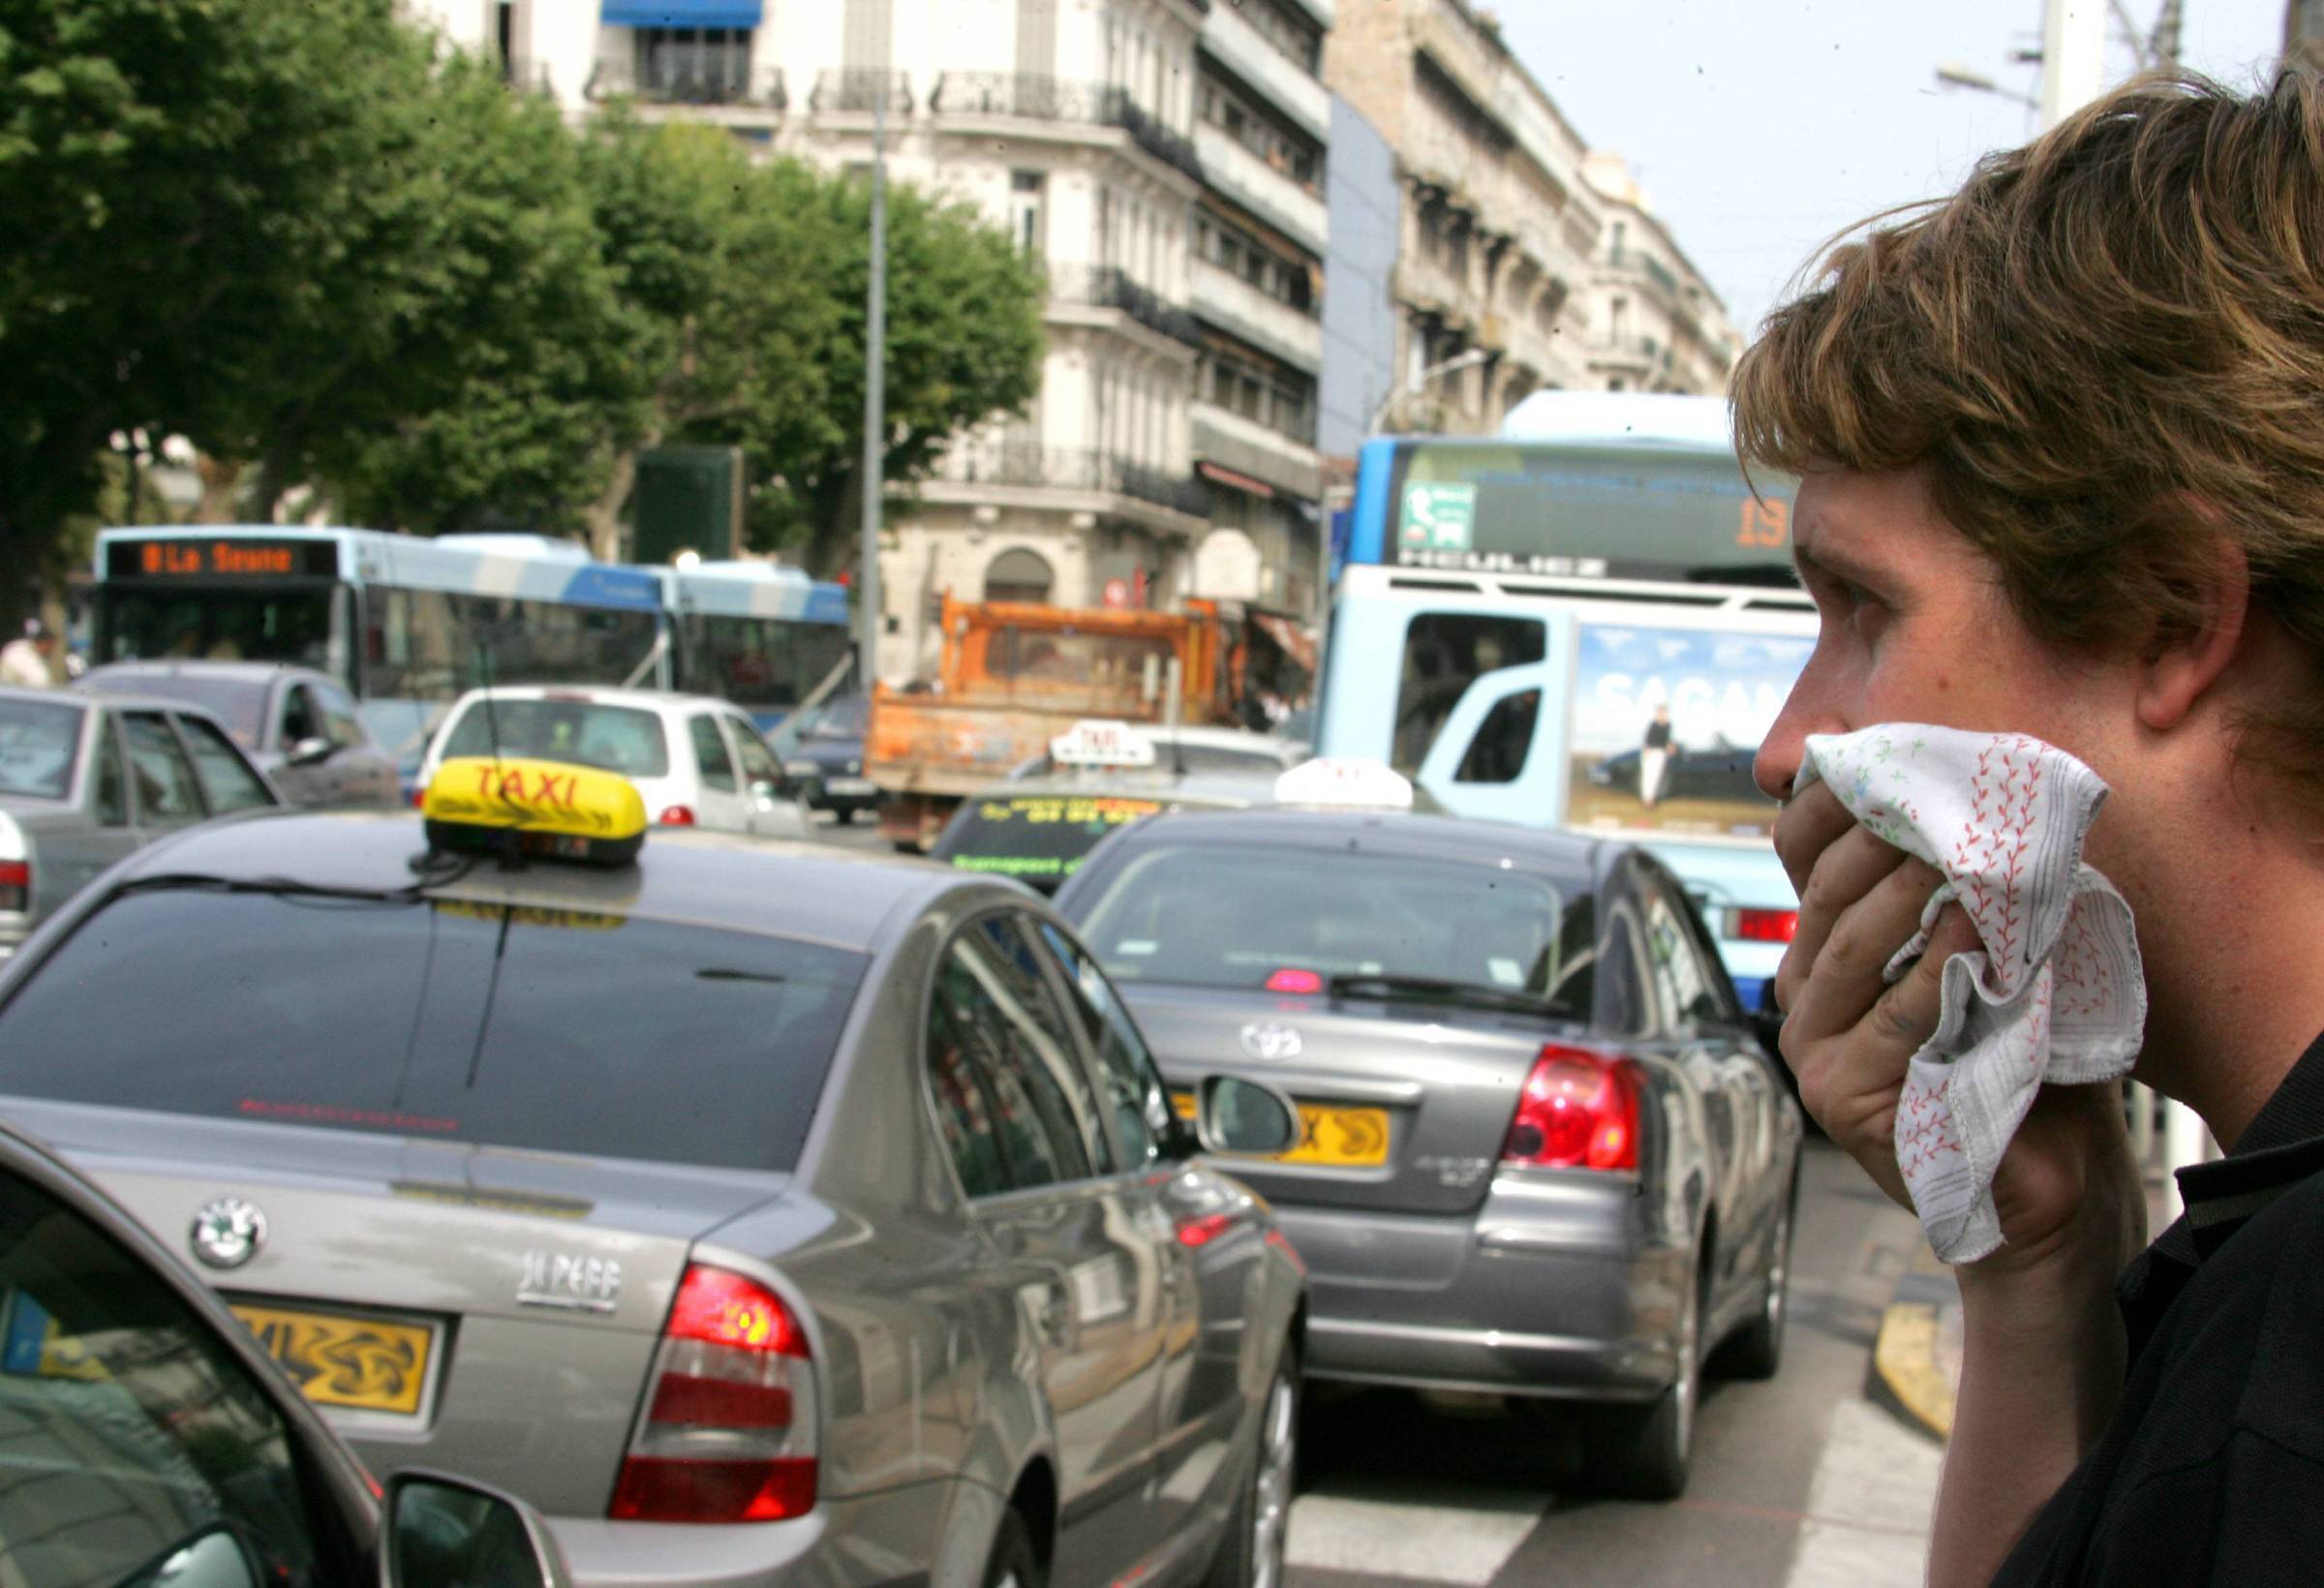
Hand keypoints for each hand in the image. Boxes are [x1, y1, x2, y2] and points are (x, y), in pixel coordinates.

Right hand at [1772, 783, 2142, 1272]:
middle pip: (1826, 897)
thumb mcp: (1984, 956)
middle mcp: (1802, 1000)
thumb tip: (1979, 796)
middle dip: (1880, 840)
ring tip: (1965, 853)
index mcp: (1822, 958)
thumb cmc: (2018, 1058)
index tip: (1881, 756)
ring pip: (1852, 950)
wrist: (2042, 1177)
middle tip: (1939, 799)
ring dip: (1910, 894)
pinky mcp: (1843, 1100)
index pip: (1800, 860)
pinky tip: (1979, 931)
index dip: (1829, 804)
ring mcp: (1815, 1053)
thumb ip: (1960, 893)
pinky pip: (1895, 1017)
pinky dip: (1940, 969)